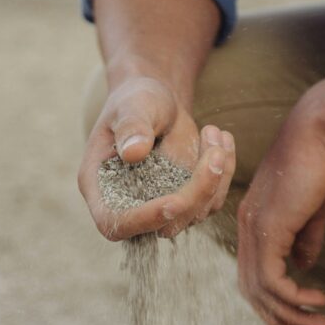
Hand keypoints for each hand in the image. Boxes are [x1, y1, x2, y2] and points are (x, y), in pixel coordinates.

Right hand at [78, 76, 235, 239]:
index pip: (114, 222)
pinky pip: (212, 200)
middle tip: (214, 151)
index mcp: (99, 187)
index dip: (143, 220)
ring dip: (215, 176)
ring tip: (214, 131)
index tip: (174, 202)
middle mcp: (128, 204)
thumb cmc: (135, 100)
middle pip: (164, 224)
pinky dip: (224, 172)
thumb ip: (131, 127)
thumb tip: (134, 153)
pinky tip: (221, 139)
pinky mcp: (186, 201)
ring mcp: (159, 206)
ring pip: (195, 214)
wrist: (156, 102)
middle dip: (196, 192)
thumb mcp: (131, 106)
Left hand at [236, 87, 324, 324]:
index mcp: (255, 219)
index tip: (299, 320)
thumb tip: (304, 265)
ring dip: (291, 314)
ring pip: (261, 289)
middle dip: (277, 318)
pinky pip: (273, 279)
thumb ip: (305, 236)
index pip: (253, 271)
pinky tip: (318, 301)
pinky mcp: (269, 228)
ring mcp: (255, 227)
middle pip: (250, 288)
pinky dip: (293, 297)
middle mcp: (247, 225)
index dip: (273, 300)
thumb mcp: (315, 206)